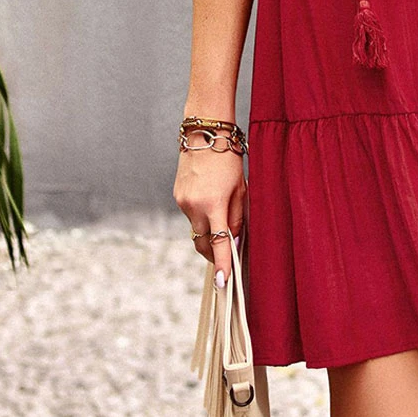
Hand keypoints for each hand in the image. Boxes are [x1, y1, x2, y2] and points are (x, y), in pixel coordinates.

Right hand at [174, 144, 246, 283]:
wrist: (204, 133)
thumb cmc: (229, 159)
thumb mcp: (240, 189)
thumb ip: (237, 218)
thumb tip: (233, 242)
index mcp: (213, 204)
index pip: (218, 243)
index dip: (221, 264)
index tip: (222, 283)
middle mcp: (194, 206)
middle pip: (202, 243)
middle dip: (212, 254)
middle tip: (224, 259)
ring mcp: (182, 202)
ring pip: (196, 229)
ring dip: (207, 231)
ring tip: (221, 216)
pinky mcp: (177, 196)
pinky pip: (190, 214)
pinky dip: (200, 216)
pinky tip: (209, 201)